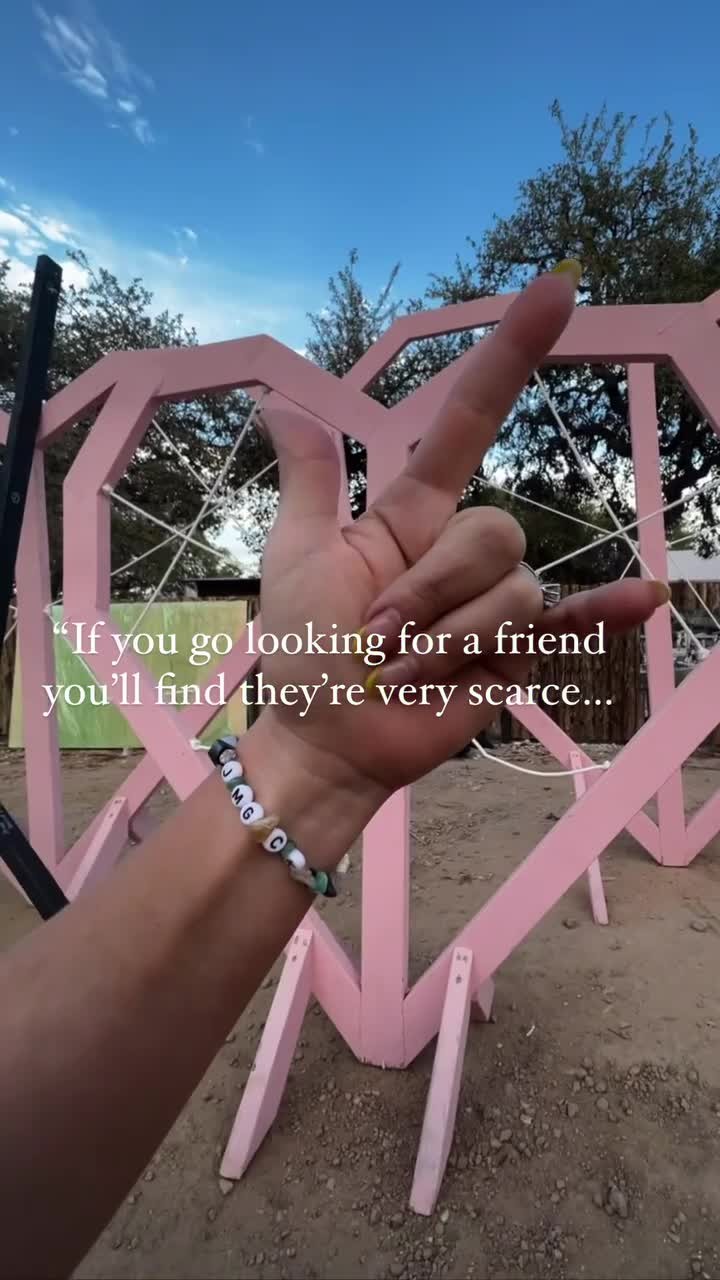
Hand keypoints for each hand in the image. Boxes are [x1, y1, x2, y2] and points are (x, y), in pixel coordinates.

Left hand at [247, 265, 664, 858]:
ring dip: (447, 639)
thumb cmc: (303, 648)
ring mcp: (494, 600)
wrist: (329, 739)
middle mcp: (461, 548)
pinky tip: (647, 598)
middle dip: (431, 591)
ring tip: (401, 671)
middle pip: (491, 532)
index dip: (508, 357)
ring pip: (511, 590)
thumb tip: (281, 400)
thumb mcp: (299, 554)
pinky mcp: (518, 652)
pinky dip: (606, 611)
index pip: (469, 422)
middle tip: (377, 639)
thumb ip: (311, 479)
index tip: (554, 288)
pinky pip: (571, 623)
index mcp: (412, 514)